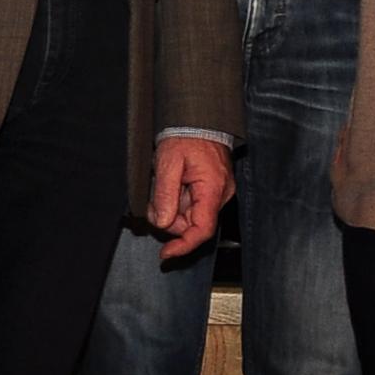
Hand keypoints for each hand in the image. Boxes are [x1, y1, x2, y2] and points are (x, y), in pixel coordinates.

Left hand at [149, 136, 233, 257]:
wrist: (199, 120)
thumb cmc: (187, 136)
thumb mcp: (168, 163)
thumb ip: (165, 194)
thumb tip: (163, 222)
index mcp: (213, 189)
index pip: (203, 230)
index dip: (184, 246)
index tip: (166, 254)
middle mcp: (220, 194)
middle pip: (192, 224)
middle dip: (170, 218)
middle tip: (155, 199)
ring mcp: (217, 192)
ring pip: (190, 215)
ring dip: (172, 207)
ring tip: (164, 183)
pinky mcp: (212, 190)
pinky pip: (193, 204)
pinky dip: (178, 200)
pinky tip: (172, 184)